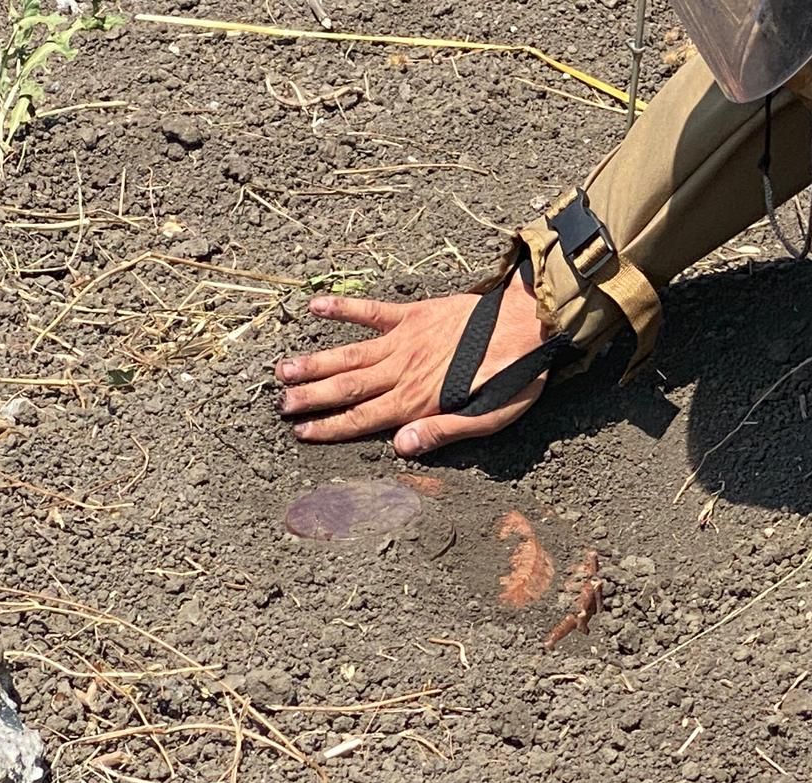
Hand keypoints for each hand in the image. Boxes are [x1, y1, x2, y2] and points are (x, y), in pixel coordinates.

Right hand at [275, 271, 548, 456]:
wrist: (531, 325)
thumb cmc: (514, 378)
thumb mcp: (488, 419)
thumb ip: (444, 432)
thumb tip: (401, 447)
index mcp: (419, 401)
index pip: (363, 418)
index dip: (329, 427)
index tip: (301, 432)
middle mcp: (403, 371)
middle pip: (347, 388)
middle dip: (311, 398)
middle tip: (281, 406)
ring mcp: (405, 340)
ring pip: (349, 355)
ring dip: (315, 363)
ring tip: (283, 370)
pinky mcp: (413, 314)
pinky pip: (370, 310)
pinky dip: (342, 308)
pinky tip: (315, 305)